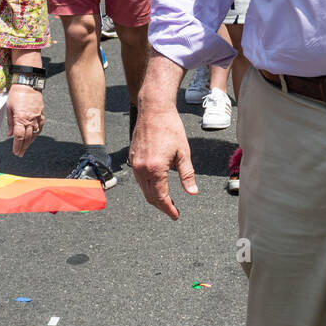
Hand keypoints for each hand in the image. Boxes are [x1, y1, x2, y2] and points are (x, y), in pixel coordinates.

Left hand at [6, 83, 43, 157]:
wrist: (28, 84)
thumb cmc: (16, 94)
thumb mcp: (9, 108)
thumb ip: (9, 123)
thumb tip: (9, 134)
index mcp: (20, 118)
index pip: (19, 136)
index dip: (17, 146)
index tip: (15, 152)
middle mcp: (30, 119)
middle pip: (27, 137)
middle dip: (23, 147)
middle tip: (20, 154)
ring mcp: (37, 116)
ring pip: (35, 133)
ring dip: (30, 142)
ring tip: (26, 147)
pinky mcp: (41, 113)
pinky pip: (41, 126)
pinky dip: (38, 132)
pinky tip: (35, 136)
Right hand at [130, 80, 198, 218]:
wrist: (154, 110)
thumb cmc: (171, 128)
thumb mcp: (183, 153)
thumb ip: (187, 175)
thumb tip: (192, 192)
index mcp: (155, 169)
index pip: (161, 197)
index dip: (169, 208)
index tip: (176, 215)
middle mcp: (141, 169)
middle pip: (150, 196)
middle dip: (162, 206)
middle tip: (173, 211)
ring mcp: (134, 164)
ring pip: (143, 189)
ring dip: (154, 197)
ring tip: (167, 200)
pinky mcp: (132, 158)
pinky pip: (139, 179)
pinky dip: (148, 186)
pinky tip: (158, 185)